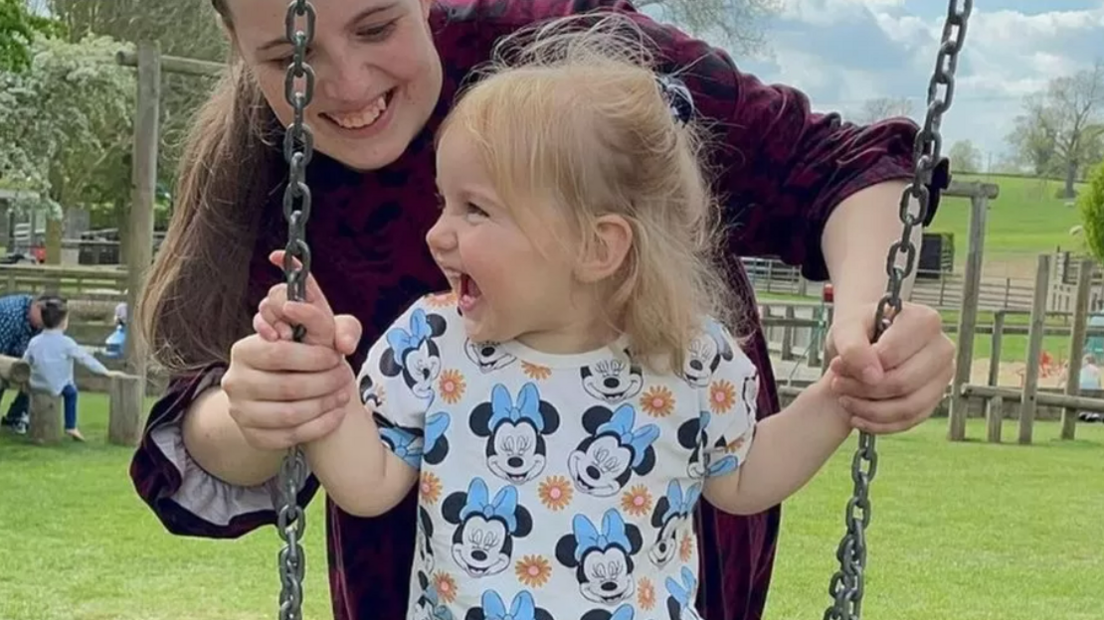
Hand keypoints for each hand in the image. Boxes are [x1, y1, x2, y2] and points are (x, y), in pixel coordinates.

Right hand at [219, 251, 363, 451]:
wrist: (282, 388)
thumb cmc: (300, 354)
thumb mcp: (311, 330)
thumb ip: (324, 322)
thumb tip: (343, 342)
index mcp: (243, 351)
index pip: (279, 353)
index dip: (313, 357)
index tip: (336, 357)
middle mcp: (235, 382)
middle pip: (286, 387)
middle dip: (324, 382)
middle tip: (344, 376)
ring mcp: (241, 412)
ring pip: (289, 415)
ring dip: (324, 405)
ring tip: (342, 395)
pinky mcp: (253, 436)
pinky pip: (290, 436)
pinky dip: (320, 426)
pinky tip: (336, 413)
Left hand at [825, 301, 954, 433]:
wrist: (865, 338)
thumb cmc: (860, 328)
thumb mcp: (847, 327)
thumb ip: (854, 346)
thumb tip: (872, 376)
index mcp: (925, 321)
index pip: (892, 355)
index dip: (860, 366)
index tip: (836, 365)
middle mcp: (941, 348)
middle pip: (903, 383)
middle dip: (862, 390)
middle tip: (837, 384)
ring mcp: (942, 376)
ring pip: (908, 407)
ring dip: (869, 410)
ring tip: (844, 399)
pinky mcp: (934, 398)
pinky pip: (910, 421)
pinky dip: (879, 423)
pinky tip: (857, 416)